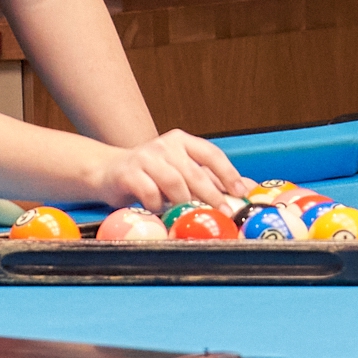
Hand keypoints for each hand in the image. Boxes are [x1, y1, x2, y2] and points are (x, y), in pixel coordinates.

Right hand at [93, 128, 245, 211]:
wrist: (108, 172)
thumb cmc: (151, 175)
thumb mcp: (181, 172)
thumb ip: (211, 179)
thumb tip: (249, 191)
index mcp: (182, 141)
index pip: (210, 154)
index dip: (228, 173)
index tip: (240, 192)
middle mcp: (165, 145)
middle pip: (194, 171)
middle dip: (212, 195)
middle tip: (223, 213)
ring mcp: (145, 157)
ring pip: (173, 182)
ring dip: (184, 202)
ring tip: (190, 216)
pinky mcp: (128, 173)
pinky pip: (149, 192)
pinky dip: (158, 206)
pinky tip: (160, 212)